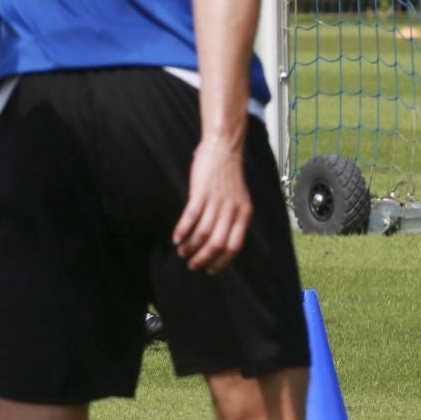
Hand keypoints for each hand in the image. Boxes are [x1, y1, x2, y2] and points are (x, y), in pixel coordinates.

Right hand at [173, 140, 252, 273]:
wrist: (224, 149)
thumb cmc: (229, 178)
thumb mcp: (239, 200)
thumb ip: (233, 220)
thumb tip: (222, 246)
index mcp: (244, 214)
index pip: (235, 247)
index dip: (222, 262)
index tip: (210, 270)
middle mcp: (232, 210)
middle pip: (217, 244)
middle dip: (203, 259)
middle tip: (192, 265)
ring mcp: (217, 201)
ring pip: (203, 234)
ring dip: (190, 247)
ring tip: (182, 252)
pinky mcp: (201, 192)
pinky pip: (191, 217)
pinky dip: (182, 231)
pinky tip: (176, 238)